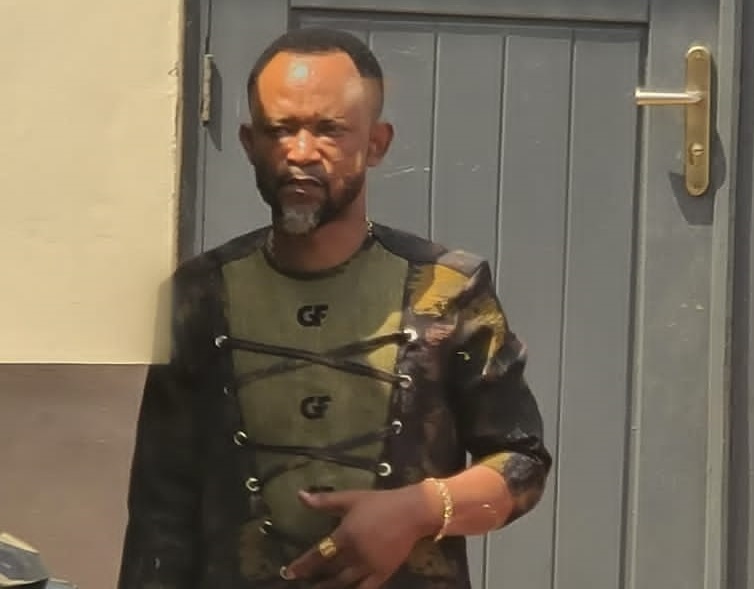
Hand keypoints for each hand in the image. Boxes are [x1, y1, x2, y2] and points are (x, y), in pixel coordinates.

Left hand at [282, 485, 439, 588]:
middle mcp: (356, 554)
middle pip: (330, 571)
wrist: (412, 512)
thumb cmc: (380, 503)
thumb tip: (300, 496)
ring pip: (344, 583)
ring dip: (329, 588)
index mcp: (346, 535)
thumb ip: (324, 501)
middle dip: (314, 579)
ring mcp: (370, 566)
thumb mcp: (351, 498)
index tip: (288, 572)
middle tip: (301, 583)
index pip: (318, 555)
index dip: (302, 566)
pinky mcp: (383, 574)